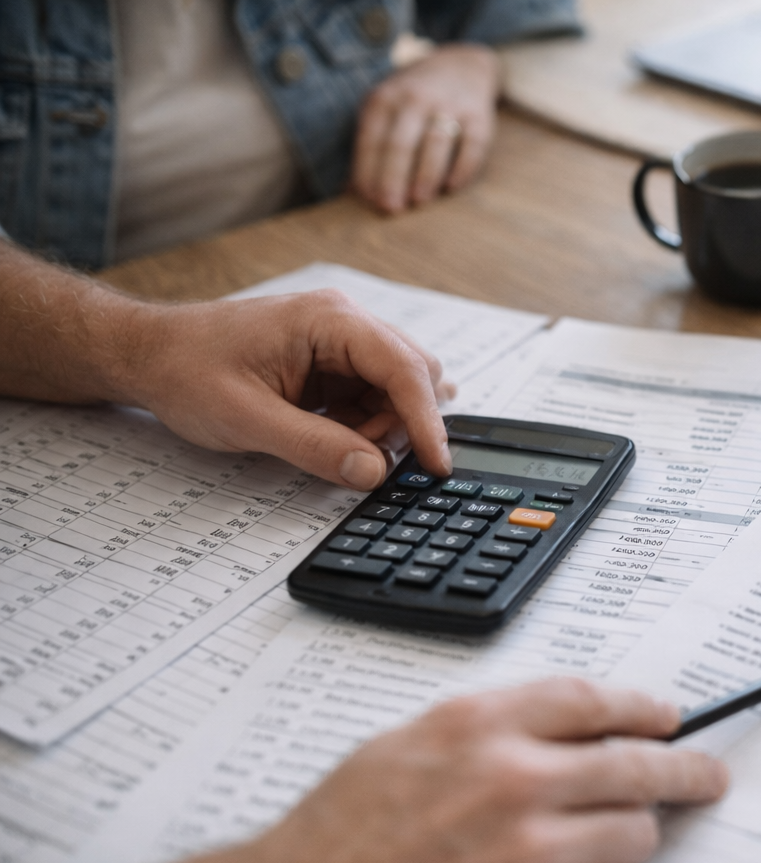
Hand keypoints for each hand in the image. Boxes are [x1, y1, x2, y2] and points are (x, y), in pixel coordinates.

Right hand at [0, 680, 727, 862]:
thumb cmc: (326, 852)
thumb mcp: (396, 754)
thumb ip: (479, 734)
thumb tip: (551, 732)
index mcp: (474, 727)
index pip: (592, 699)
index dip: (644, 708)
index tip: (669, 717)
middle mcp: (510, 780)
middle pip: (638, 764)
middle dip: (685, 771)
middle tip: (706, 779)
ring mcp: (528, 853)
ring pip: (636, 836)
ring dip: (630, 847)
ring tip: (603, 858)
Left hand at [121, 289, 456, 489]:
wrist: (149, 355)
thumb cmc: (186, 372)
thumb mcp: (245, 418)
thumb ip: (314, 446)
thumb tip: (374, 471)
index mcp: (330, 320)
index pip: (404, 368)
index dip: (426, 421)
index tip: (438, 466)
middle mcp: (345, 323)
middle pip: (414, 375)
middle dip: (401, 424)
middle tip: (363, 459)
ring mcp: (341, 343)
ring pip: (398, 389)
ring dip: (382, 427)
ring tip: (337, 448)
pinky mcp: (333, 365)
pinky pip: (374, 397)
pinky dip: (367, 426)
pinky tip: (339, 439)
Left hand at [352, 45, 500, 213]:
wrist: (461, 66)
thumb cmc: (414, 99)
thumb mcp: (386, 107)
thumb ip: (372, 143)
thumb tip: (351, 191)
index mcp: (385, 97)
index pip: (372, 139)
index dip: (368, 171)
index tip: (368, 200)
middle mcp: (415, 97)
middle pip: (400, 143)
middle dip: (393, 178)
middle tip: (390, 208)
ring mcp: (449, 104)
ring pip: (435, 143)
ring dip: (425, 175)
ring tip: (419, 201)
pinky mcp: (479, 116)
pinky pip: (472, 145)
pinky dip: (462, 168)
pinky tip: (451, 187)